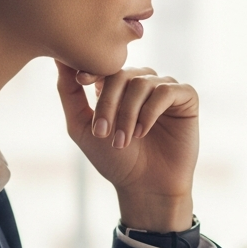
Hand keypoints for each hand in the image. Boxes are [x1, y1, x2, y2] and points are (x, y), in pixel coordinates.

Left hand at [55, 61, 198, 231]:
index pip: (105, 66)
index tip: (81, 80)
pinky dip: (151, 111)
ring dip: (128, 113)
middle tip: (102, 133)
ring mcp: (165, 89)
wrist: (145, 187)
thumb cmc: (114, 160)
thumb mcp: (81, 126)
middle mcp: (143, 83)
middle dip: (108, 103)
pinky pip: (167, 90)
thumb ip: (69, 93)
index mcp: (119, 86)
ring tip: (123, 140)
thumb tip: (59, 60)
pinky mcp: (186, 98)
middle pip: (122, 74)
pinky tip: (142, 132)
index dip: (93, 70)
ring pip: (143, 82)